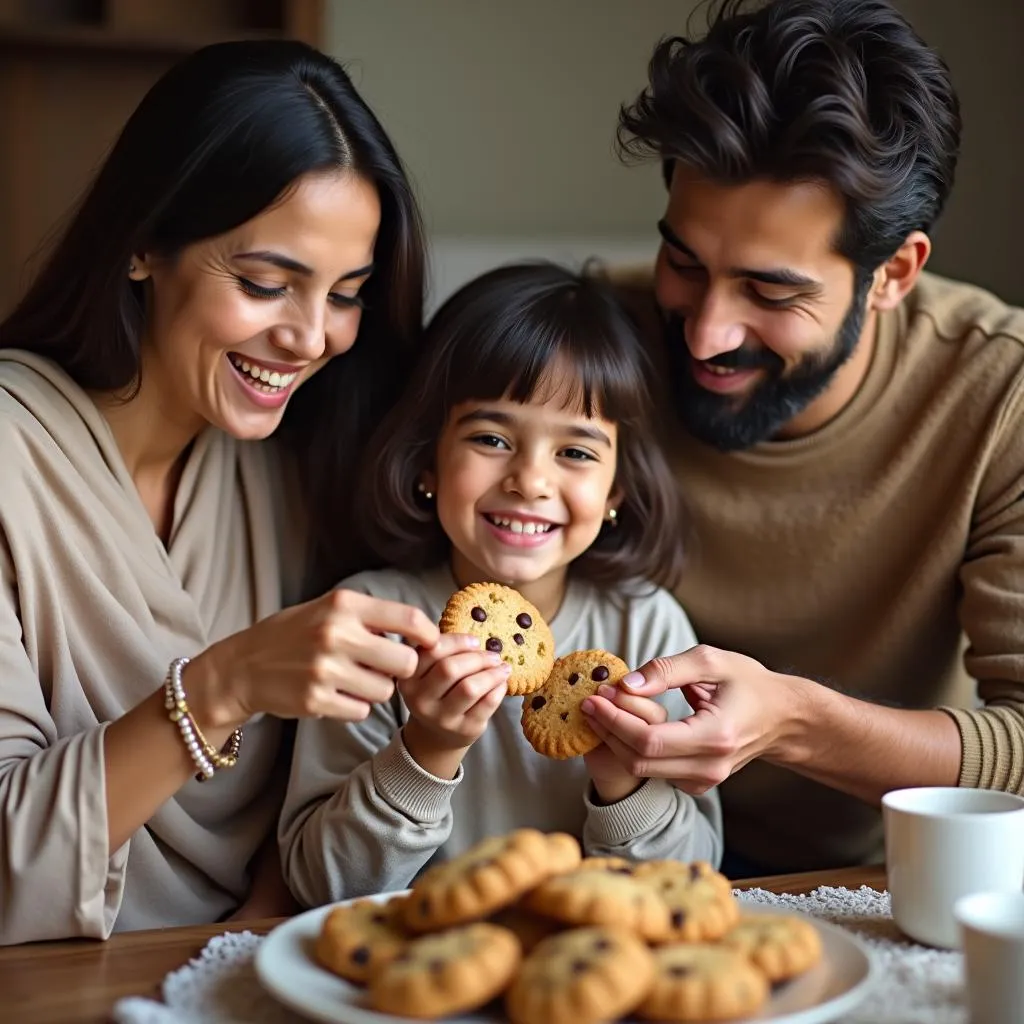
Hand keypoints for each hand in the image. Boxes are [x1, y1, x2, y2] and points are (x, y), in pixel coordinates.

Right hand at [187, 588, 439, 728]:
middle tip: (385, 666)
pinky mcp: (316, 700)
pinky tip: (337, 694)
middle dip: (400, 668)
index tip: (428, 643)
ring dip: (376, 689)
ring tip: (353, 679)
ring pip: (385, 691)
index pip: (408, 618)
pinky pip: (362, 710)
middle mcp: (335, 634)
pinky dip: (356, 706)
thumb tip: (421, 631)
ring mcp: (325, 669)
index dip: (427, 634)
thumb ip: (371, 617)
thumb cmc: (295, 634)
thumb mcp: (329, 609)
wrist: (244, 666)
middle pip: (405, 662)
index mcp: (343, 605)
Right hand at [400, 633, 509, 776]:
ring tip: (502, 667)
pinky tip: (501, 683)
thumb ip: (441, 652)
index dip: (457, 641)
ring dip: (492, 673)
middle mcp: (420, 700)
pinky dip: (499, 688)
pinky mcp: (464, 730)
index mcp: (408, 678)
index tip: (474, 641)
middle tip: (493, 655)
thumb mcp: (427, 673)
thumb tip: (474, 641)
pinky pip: (487, 704)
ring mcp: (442, 718)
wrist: (437, 736)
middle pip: (450, 669)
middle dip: (477, 657)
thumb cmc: (437, 692)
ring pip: (470, 688)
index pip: (432, 651)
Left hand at [580, 645, 802, 793]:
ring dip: (615, 739)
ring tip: (602, 708)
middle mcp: (710, 766)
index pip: (649, 739)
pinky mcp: (697, 783)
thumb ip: (666, 670)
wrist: (782, 717)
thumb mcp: (710, 660)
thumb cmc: (748, 683)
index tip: (594, 696)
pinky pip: (653, 770)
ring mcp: (705, 780)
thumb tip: (626, 684)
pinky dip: (631, 748)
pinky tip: (622, 724)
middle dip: (608, 729)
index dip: (615, 720)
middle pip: (639, 759)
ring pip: (642, 769)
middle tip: (591, 700)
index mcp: (716, 735)